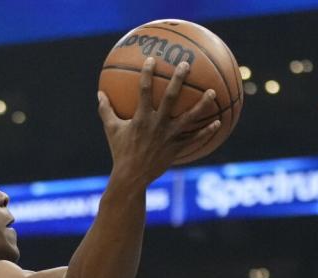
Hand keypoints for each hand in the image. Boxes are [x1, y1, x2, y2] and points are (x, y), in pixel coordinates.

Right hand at [98, 58, 220, 186]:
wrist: (131, 177)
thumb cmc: (120, 151)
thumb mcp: (111, 130)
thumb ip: (105, 110)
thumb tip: (99, 93)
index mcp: (141, 118)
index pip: (143, 91)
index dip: (147, 74)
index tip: (152, 59)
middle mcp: (157, 125)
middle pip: (170, 98)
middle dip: (178, 80)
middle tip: (186, 65)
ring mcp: (169, 137)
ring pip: (189, 118)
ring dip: (202, 105)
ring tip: (213, 92)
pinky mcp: (177, 149)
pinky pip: (194, 139)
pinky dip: (206, 131)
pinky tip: (218, 121)